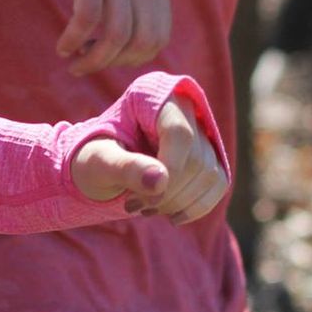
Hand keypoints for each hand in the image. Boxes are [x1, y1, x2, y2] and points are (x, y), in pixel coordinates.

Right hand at [9, 0, 172, 75]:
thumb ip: (123, 4)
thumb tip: (121, 52)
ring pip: (116, 35)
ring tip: (72, 60)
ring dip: (92, 59)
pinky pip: (88, 19)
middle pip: (142, 41)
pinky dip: (75, 40)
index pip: (159, 36)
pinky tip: (63, 45)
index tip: (104, 58)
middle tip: (84, 65)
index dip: (132, 58)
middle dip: (112, 63)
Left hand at [71, 99, 228, 225]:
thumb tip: (160, 181)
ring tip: (146, 209)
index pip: (179, 135)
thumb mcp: (98, 161)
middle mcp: (183, 105)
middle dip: (167, 193)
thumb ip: (126, 167)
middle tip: (133, 207)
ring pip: (210, 174)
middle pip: (197, 158)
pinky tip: (171, 217)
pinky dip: (196, 207)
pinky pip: (218, 184)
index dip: (169, 172)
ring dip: (178, 203)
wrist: (97, 166)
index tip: (144, 200)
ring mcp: (199, 130)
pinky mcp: (209, 155)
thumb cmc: (92, 158)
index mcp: (153, 93)